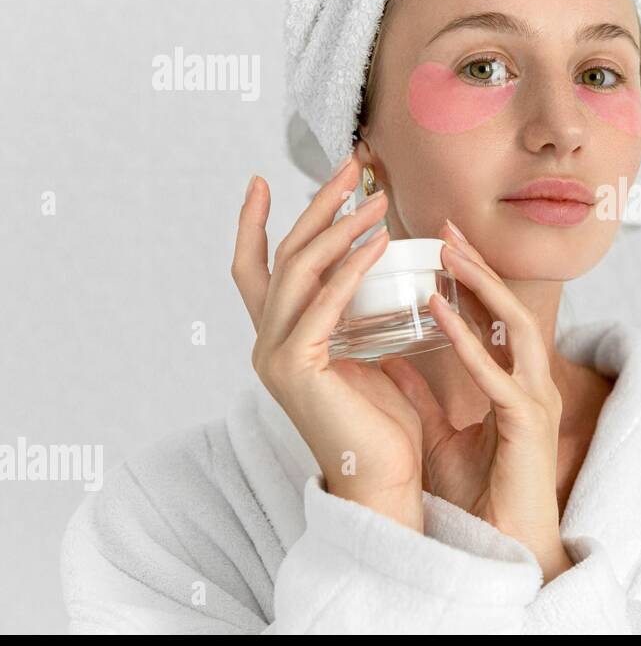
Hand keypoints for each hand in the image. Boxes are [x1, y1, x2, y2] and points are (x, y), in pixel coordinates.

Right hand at [230, 158, 426, 531]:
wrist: (382, 479)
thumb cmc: (382, 424)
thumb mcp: (366, 355)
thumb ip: (357, 320)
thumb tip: (378, 280)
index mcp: (280, 339)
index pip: (255, 269)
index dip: (252, 223)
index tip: (262, 180)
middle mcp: (267, 342)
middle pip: (282, 256)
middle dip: (315, 206)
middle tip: (349, 166)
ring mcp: (275, 354)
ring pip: (300, 271)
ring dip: (339, 227)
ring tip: (377, 198)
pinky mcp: (296, 367)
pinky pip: (324, 303)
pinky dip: (349, 268)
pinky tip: (375, 241)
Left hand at [377, 224, 573, 581]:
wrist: (504, 545)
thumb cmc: (480, 496)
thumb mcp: (440, 434)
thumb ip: (421, 394)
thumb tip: (389, 360)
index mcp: (514, 382)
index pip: (494, 316)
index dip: (469, 276)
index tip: (440, 240)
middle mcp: (531, 382)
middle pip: (511, 308)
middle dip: (479, 264)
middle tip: (446, 226)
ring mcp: (534, 400)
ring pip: (517, 327)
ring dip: (481, 286)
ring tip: (449, 252)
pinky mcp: (526, 423)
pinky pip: (498, 373)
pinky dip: (470, 340)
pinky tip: (443, 309)